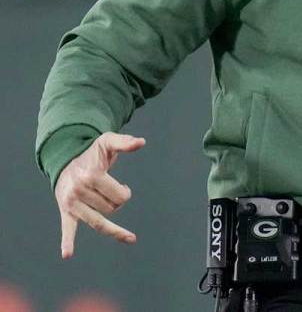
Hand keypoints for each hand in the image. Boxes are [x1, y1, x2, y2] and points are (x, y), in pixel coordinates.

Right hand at [54, 132, 144, 258]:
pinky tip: (68, 254)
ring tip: (118, 221)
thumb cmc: (92, 153)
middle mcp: (79, 191)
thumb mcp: (108, 143)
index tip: (122, 187)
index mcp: (91, 176)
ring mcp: (71, 203)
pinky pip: (67, 229)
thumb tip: (141, 142)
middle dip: (117, 202)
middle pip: (111, 209)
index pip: (120, 196)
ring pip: (100, 222)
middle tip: (111, 193)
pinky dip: (67, 242)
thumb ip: (125, 142)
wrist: (65, 161)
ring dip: (111, 223)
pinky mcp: (65, 212)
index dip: (125, 192)